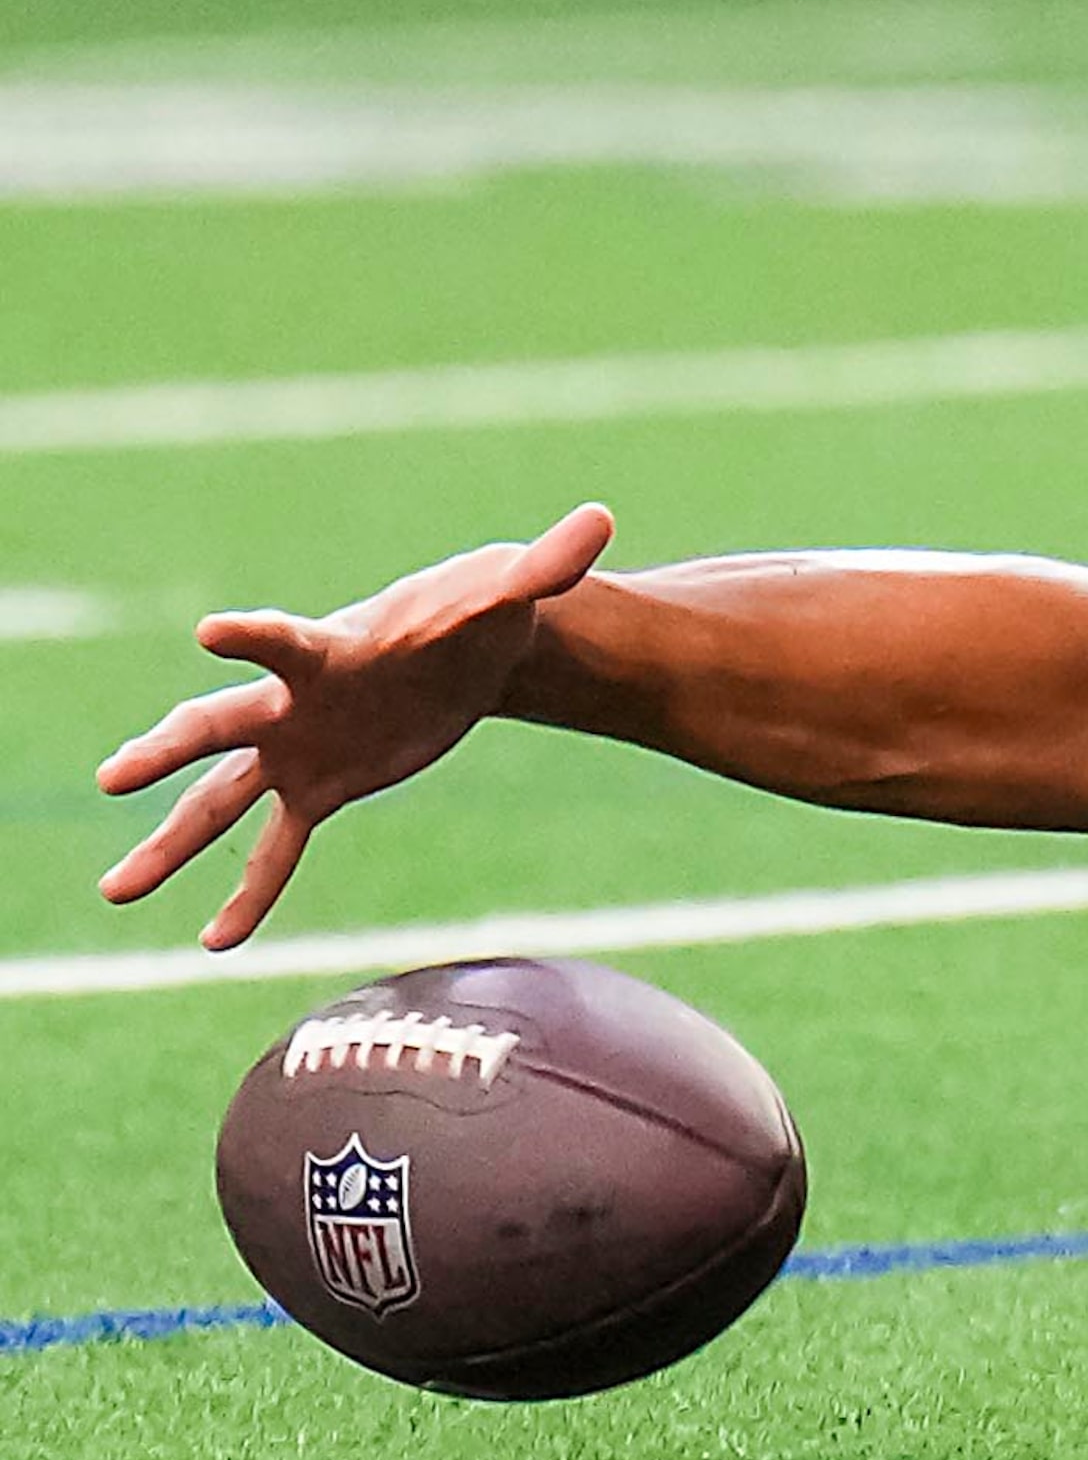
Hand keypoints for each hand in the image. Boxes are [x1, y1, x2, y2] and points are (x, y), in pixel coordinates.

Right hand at [97, 504, 614, 948]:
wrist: (474, 650)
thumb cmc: (480, 610)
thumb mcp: (512, 590)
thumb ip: (546, 563)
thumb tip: (602, 517)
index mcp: (333, 647)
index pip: (285, 640)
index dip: (254, 636)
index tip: (212, 634)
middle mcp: (296, 701)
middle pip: (219, 725)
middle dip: (168, 751)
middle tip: (115, 776)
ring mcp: (300, 748)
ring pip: (221, 800)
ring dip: (170, 843)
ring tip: (113, 892)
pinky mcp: (324, 787)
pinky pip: (275, 848)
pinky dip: (249, 894)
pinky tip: (215, 941)